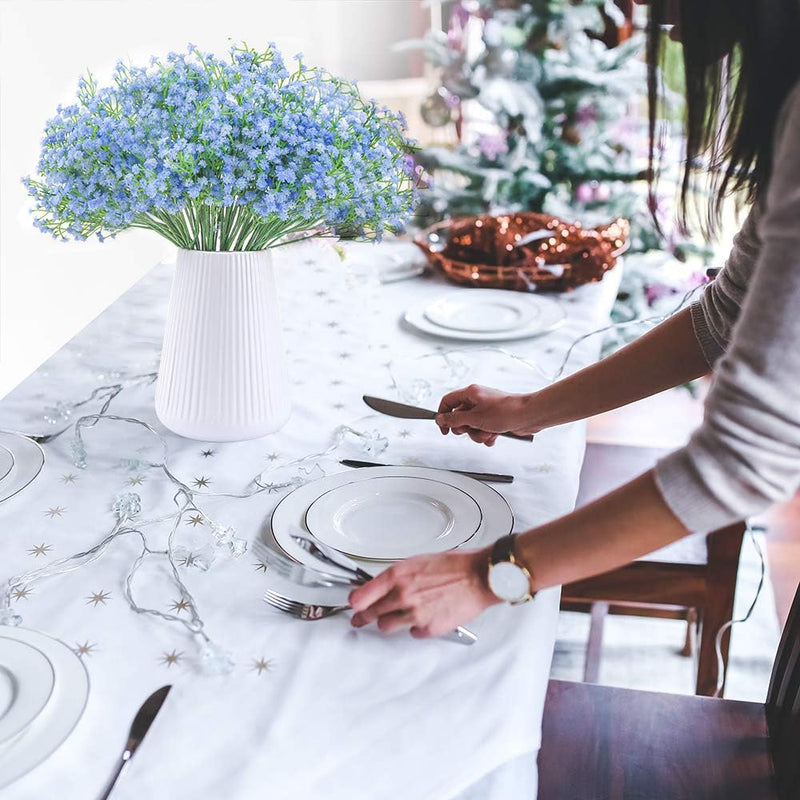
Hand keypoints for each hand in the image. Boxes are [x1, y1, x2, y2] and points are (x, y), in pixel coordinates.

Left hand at [348, 548, 499, 637]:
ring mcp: (415, 614)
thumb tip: (386, 586)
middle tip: (359, 620)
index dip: (355, 602)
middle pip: (371, 613)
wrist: (478, 577)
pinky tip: (423, 618)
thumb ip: (399, 576)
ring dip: (389, 623)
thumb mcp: (418, 562)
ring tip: (395, 618)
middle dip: (363, 617)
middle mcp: (402, 595)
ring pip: (386, 626)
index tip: (353, 605)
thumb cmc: (454, 566)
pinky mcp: (428, 628)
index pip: (362, 595)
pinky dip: (415, 627)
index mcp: (398, 575)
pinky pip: (412, 633)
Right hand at [435, 384, 536, 445]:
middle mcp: (478, 400)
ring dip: (477, 434)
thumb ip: (454, 419)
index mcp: (471, 393)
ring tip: (487, 433)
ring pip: (472, 427)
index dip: (443, 415)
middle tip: (471, 429)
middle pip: (459, 417)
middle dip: (465, 429)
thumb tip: (440, 419)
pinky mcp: (494, 420)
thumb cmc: (506, 411)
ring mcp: (486, 410)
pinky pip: (483, 430)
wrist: (529, 416)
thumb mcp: (474, 418)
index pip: (448, 402)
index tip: (444, 429)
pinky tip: (495, 435)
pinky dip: (487, 436)